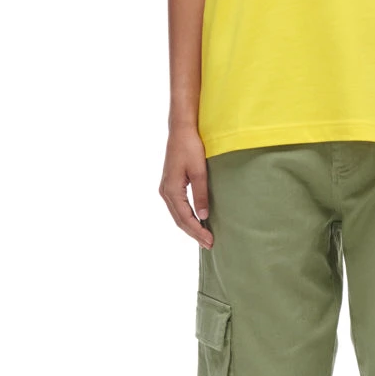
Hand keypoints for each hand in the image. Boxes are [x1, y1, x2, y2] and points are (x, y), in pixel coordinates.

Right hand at [159, 126, 213, 247]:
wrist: (181, 131)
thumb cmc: (190, 147)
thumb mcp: (199, 171)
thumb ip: (201, 194)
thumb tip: (204, 216)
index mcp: (171, 190)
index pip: (185, 218)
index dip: (197, 231)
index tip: (209, 241)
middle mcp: (165, 192)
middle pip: (179, 220)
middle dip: (194, 233)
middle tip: (209, 245)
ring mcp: (166, 189)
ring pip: (177, 215)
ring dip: (190, 227)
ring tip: (203, 238)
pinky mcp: (170, 185)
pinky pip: (177, 207)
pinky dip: (186, 217)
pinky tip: (196, 222)